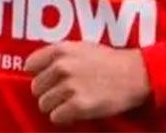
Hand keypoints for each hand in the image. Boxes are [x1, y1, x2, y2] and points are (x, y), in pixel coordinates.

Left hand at [25, 42, 150, 125]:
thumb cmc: (110, 61)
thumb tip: (38, 68)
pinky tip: (75, 112)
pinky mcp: (78, 106)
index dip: (39, 74)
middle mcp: (62, 67)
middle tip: (63, 94)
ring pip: (44, 104)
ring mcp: (70, 87)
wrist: (135, 75)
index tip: (48, 79)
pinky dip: (64, 117)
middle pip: (36, 88)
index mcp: (62, 50)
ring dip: (56, 106)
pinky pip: (56, 117)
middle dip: (48, 93)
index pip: (30, 64)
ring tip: (70, 103)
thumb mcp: (82, 47)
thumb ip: (60, 55)